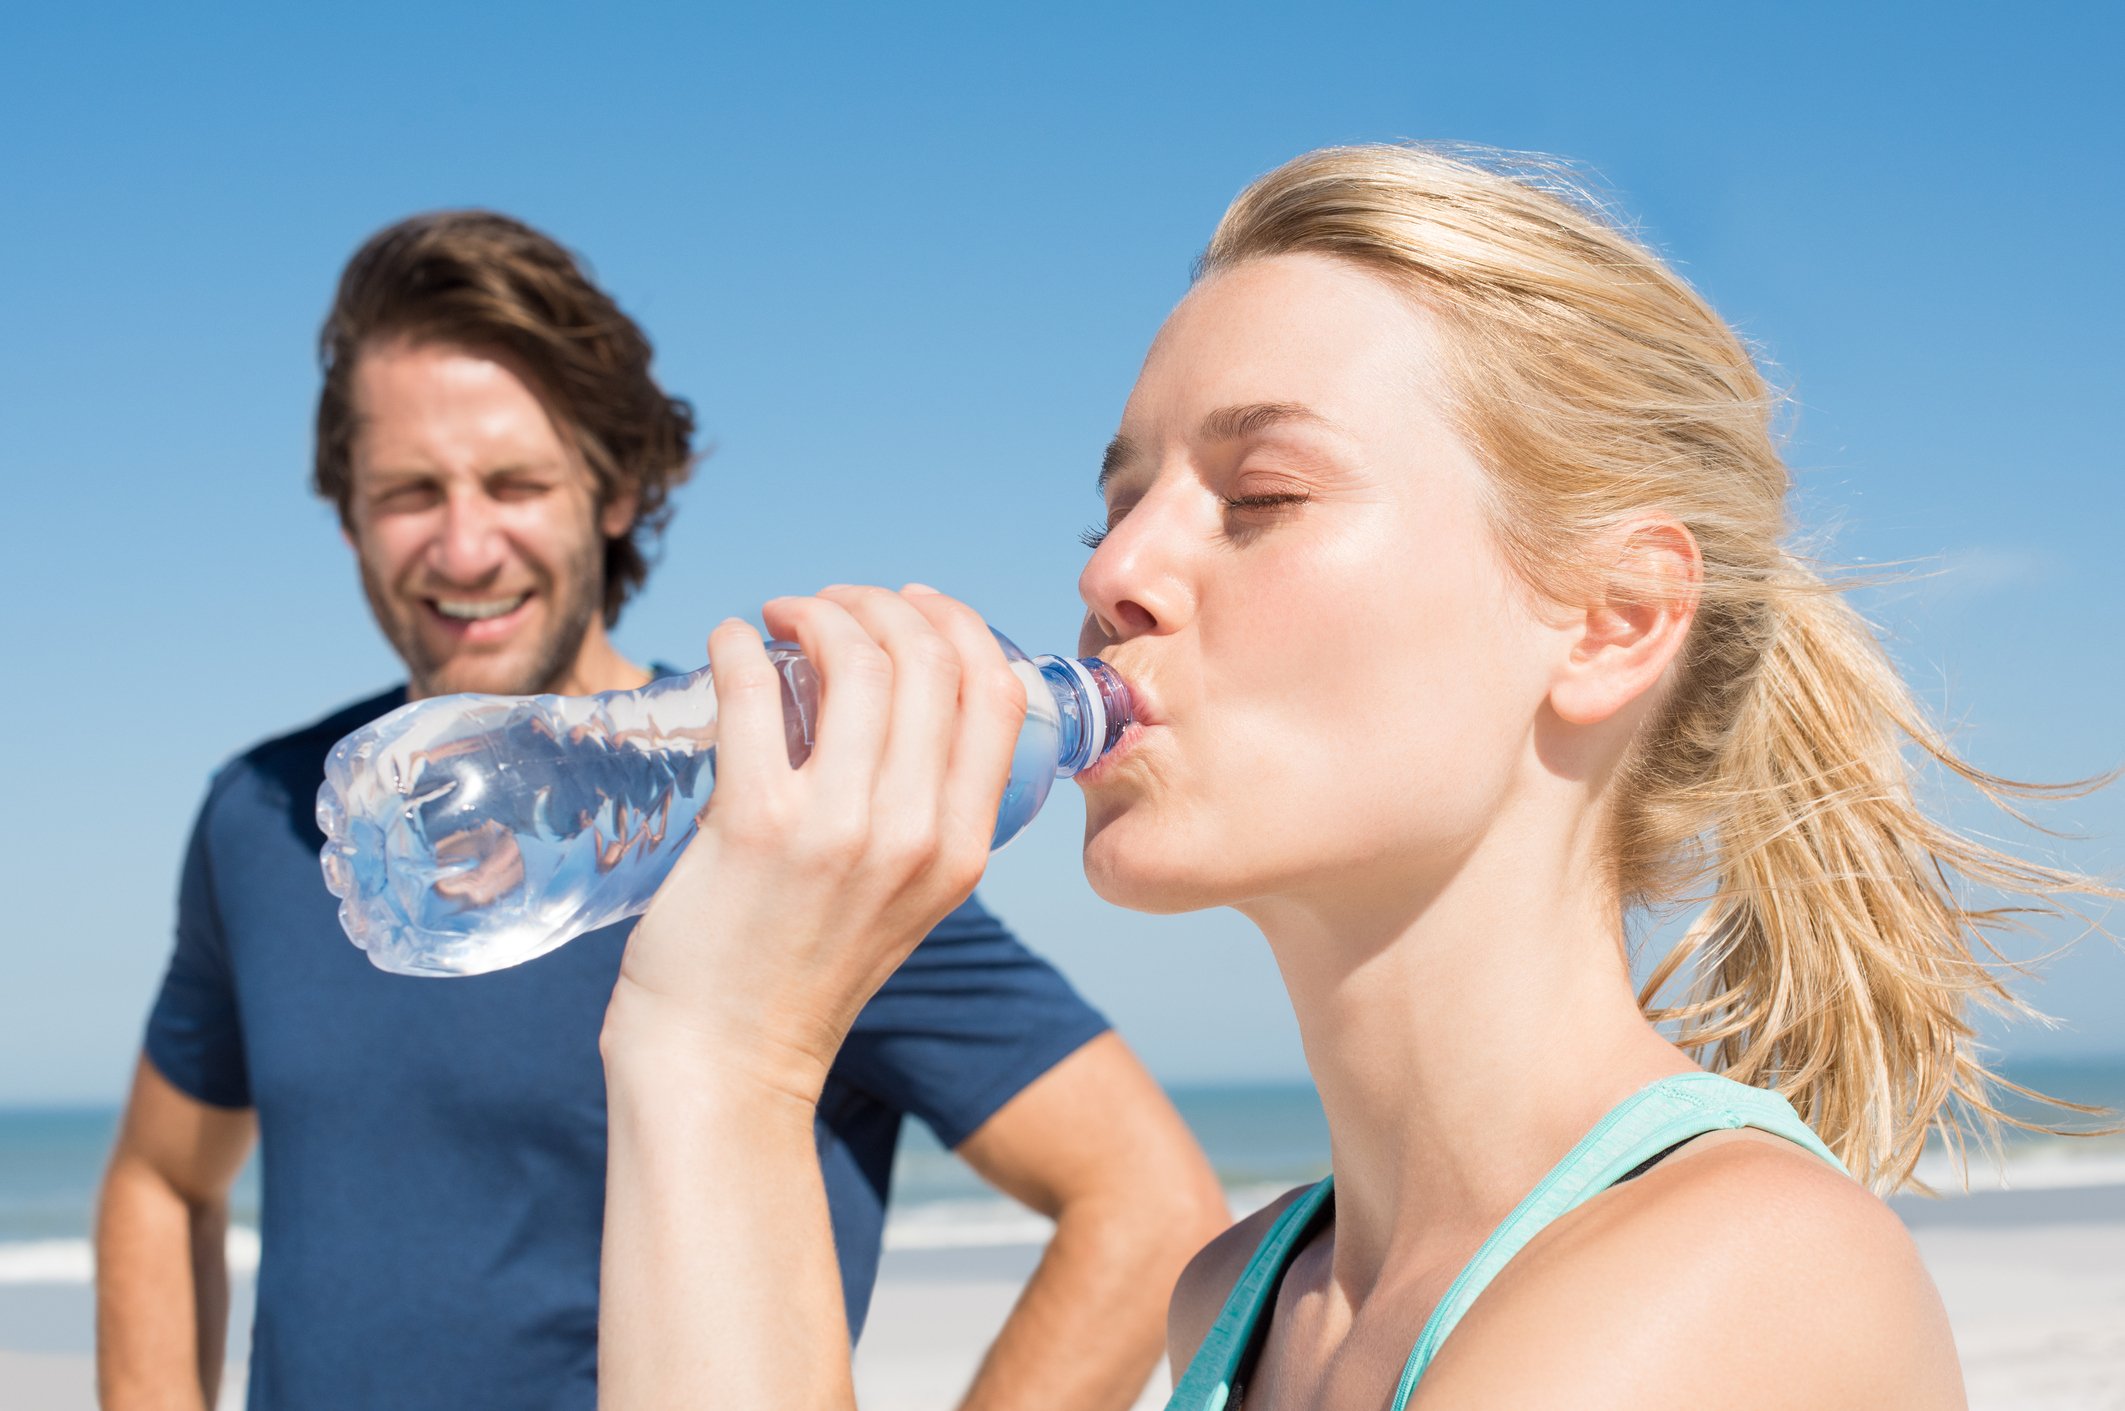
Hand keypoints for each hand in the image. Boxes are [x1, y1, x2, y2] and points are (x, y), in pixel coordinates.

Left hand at [603, 584, 1027, 1104]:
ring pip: (857, 663)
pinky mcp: (755, 827)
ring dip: (815, 613)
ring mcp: (838, 830)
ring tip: (780, 617)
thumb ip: (917, 820)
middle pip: (928, 661)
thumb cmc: (797, 975)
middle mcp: (916, 835)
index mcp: (963, 849)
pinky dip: (740, 647)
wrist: (726, 1066)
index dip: (958, 627)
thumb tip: (886, 709)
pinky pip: (756, 695)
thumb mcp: (903, 902)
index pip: (996, 695)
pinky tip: (727, 641)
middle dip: (878, 605)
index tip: (912, 605)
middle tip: (828, 605)